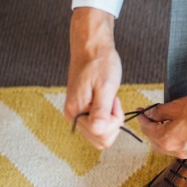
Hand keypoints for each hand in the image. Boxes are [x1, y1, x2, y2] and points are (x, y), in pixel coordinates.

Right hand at [64, 7, 123, 148]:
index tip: (113, 101)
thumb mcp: (106, 86)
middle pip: (100, 139)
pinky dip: (106, 116)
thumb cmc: (99, 62)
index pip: (101, 135)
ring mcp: (76, 114)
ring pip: (99, 134)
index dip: (113, 121)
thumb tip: (99, 130)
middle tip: (112, 101)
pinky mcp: (81, 110)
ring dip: (110, 120)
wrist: (90, 47)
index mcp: (76, 111)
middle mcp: (73, 116)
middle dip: (112, 123)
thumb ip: (102, 111)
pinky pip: (97, 124)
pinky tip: (105, 100)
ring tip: (108, 99)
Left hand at [138, 93, 186, 163]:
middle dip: (153, 130)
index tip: (142, 112)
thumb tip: (151, 114)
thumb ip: (161, 111)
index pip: (147, 129)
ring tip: (173, 123)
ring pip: (172, 149)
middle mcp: (177, 152)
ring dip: (168, 137)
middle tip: (155, 117)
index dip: (143, 119)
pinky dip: (183, 143)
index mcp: (167, 139)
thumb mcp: (179, 105)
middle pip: (157, 142)